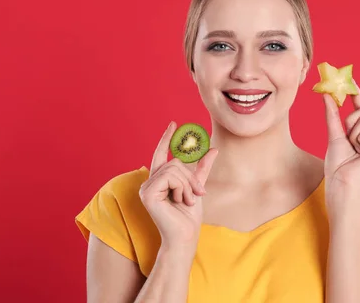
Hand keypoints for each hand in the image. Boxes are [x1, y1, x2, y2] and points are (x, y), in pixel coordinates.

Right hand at [139, 121, 218, 252]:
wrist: (185, 236)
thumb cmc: (189, 216)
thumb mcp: (197, 187)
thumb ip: (201, 169)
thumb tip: (213, 149)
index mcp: (158, 180)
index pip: (160, 154)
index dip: (166, 138)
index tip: (173, 123)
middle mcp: (149, 182)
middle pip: (173, 162)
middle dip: (190, 177)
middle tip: (198, 193)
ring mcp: (146, 188)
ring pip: (173, 169)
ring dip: (187, 185)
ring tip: (187, 200)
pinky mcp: (147, 194)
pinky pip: (170, 178)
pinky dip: (181, 188)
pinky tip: (180, 201)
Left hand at [323, 80, 359, 198]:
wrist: (340, 182)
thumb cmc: (337, 165)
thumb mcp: (334, 135)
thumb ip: (332, 115)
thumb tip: (328, 95)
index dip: (357, 95)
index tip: (351, 81)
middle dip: (350, 121)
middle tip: (347, 137)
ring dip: (353, 133)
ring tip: (354, 150)